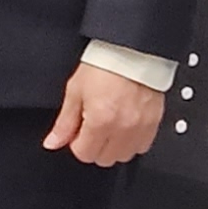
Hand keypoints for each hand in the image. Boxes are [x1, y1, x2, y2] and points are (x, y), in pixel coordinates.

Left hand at [44, 61, 162, 165]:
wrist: (132, 49)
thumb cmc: (104, 64)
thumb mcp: (75, 91)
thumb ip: (64, 123)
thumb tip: (52, 143)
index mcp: (101, 120)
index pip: (84, 154)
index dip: (76, 143)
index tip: (78, 131)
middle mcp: (123, 128)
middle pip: (104, 159)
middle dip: (94, 146)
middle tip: (92, 126)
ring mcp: (141, 127)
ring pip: (125, 156)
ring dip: (114, 146)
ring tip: (109, 125)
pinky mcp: (154, 123)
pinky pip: (142, 146)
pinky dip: (132, 141)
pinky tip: (124, 125)